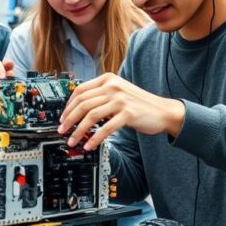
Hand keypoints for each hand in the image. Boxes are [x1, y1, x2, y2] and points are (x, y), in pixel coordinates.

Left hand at [58, 73, 185, 150]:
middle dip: (69, 119)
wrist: (164, 111)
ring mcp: (121, 100)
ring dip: (78, 131)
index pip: (80, 90)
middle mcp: (113, 87)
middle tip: (62, 130)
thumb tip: (78, 109)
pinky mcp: (128, 114)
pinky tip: (89, 145)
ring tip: (73, 141)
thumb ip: (101, 95)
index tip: (62, 117)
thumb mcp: (119, 93)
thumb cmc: (140, 104)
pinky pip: (105, 128)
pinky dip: (94, 138)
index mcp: (108, 79)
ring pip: (90, 116)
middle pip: (82, 103)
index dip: (68, 106)